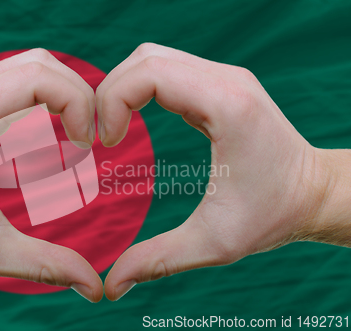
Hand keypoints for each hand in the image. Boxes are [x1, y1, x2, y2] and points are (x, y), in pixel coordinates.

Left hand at [0, 49, 102, 301]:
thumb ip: (46, 265)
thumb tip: (95, 286)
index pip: (39, 77)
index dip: (78, 104)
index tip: (85, 145)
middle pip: (42, 64)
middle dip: (78, 97)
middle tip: (87, 140)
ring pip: (33, 64)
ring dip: (64, 93)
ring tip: (74, 134)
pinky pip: (20, 77)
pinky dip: (47, 96)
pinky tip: (52, 131)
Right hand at [96, 43, 349, 300]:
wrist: (314, 193)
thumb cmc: (273, 215)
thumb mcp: (214, 243)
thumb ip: (158, 261)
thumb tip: (111, 286)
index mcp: (227, 107)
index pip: (150, 73)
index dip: (112, 101)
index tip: (106, 143)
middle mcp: (227, 80)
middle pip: (145, 58)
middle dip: (110, 92)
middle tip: (102, 136)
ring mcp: (225, 77)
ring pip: (153, 57)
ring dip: (123, 86)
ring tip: (113, 127)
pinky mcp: (221, 83)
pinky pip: (168, 68)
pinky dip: (140, 87)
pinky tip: (133, 118)